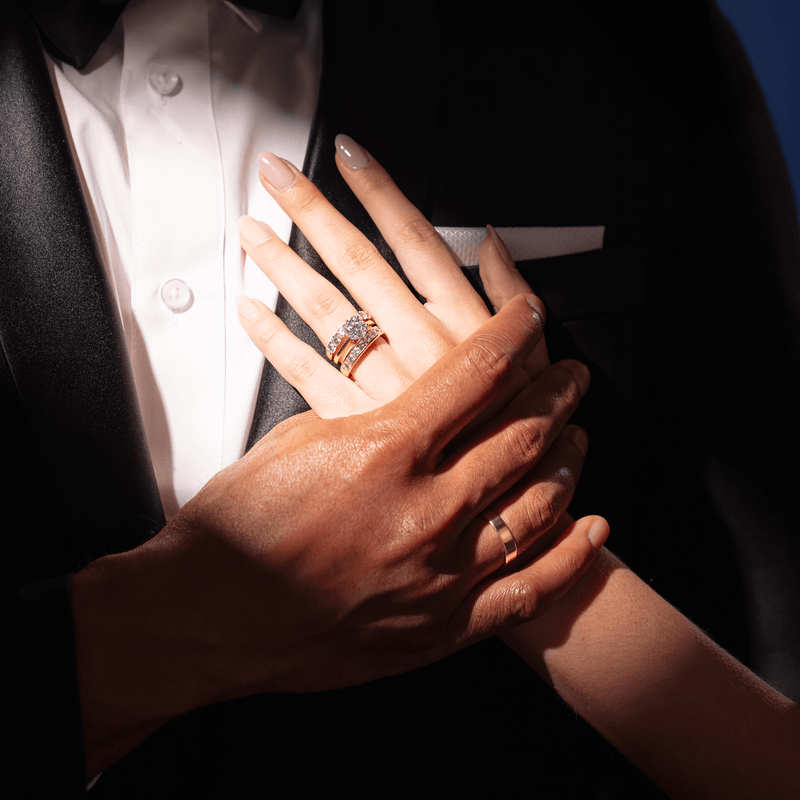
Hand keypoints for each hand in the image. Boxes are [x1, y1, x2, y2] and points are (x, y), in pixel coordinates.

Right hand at [72, 297, 598, 774]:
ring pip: (538, 505)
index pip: (475, 373)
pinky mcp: (438, 628)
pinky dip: (569, 556)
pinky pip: (528, 590)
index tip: (530, 315)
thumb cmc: (237, 531)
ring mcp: (437, 574)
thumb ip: (364, 417)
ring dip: (568, 462)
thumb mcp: (294, 444)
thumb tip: (401, 401)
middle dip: (557, 392)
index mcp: (383, 453)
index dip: (514, 332)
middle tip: (573, 374)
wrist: (207, 619)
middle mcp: (422, 511)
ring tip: (579, 437)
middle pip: (521, 433)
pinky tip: (593, 528)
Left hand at [236, 135, 602, 564]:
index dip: (380, 192)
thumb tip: (492, 243)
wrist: (495, 539)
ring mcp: (379, 388)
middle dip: (315, 213)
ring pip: (323, 312)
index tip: (346, 153)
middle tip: (274, 172)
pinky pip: (302, 377)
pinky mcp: (350, 427)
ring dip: (282, 266)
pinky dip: (273, 342)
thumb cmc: (520, 450)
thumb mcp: (537, 368)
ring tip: (250, 231)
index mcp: (465, 329)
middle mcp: (418, 349)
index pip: (416, 241)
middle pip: (357, 264)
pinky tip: (247, 313)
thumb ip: (513, 303)